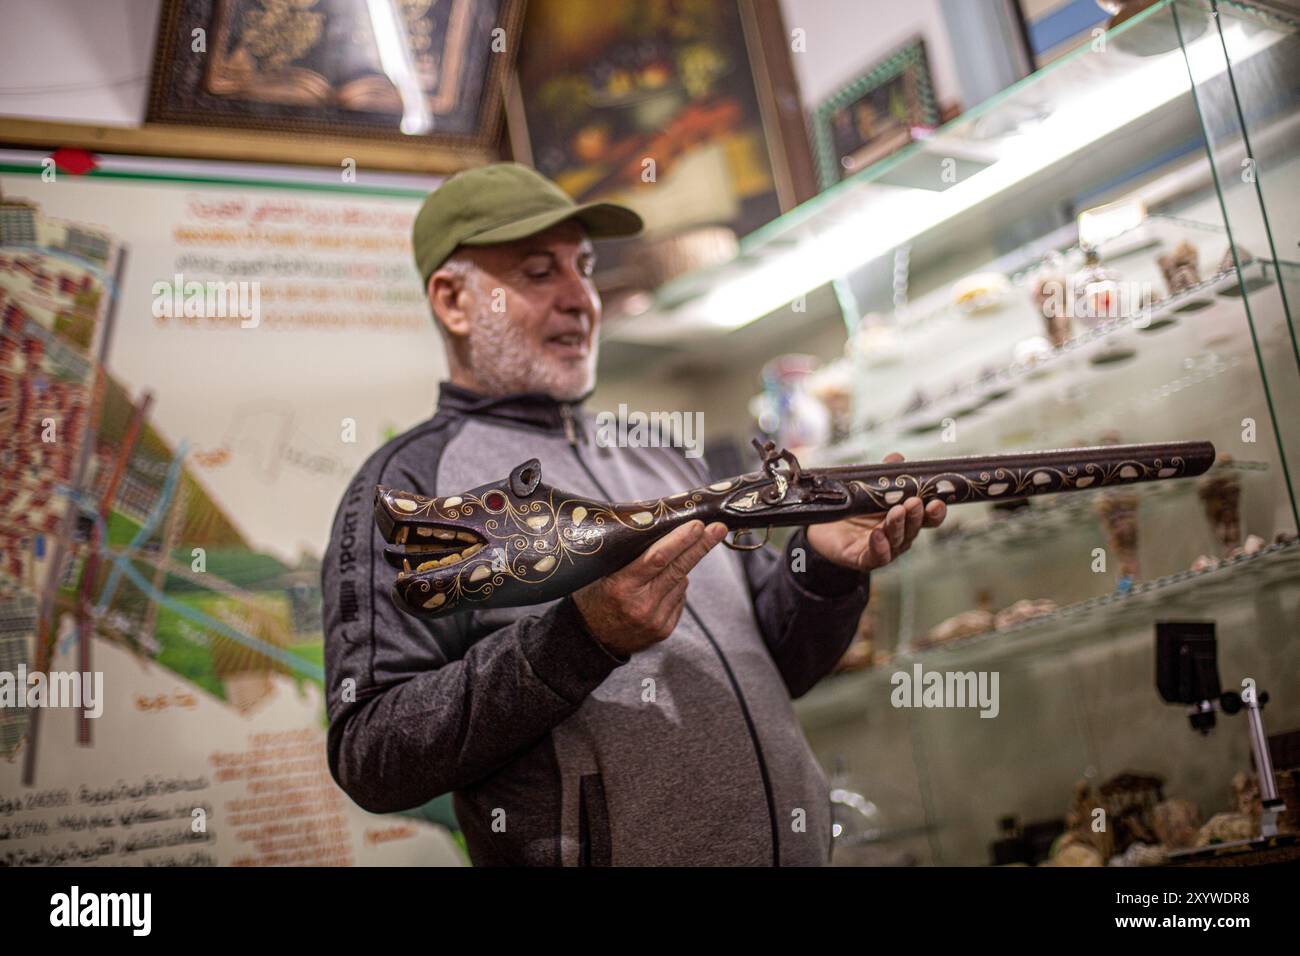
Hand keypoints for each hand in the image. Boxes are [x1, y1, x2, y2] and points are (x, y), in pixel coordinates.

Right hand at [572, 519, 727, 656]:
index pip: (657, 559)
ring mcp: (654, 620)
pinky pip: (680, 598)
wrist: (592, 639)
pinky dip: (676, 587)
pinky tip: (660, 587)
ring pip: (681, 582)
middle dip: (700, 546)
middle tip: (718, 528)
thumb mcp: (603, 573)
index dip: (680, 540)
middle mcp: (640, 605)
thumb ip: (630, 555)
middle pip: (678, 569)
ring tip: (662, 567)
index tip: (697, 524)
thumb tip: (662, 526)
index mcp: (621, 586)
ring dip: (680, 568)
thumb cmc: (596, 596)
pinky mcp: (664, 630)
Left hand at [805, 452, 945, 572]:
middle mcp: (898, 536)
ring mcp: (883, 549)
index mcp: (904, 518)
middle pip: (913, 529)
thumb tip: (897, 458)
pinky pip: (876, 556)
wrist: (823, 528)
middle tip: (914, 503)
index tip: (937, 502)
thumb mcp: (868, 489)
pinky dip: (879, 547)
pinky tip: (877, 535)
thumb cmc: (852, 510)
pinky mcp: (864, 559)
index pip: (926, 518)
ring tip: (896, 512)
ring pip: (897, 541)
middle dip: (916, 515)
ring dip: (898, 526)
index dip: (935, 512)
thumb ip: (884, 475)